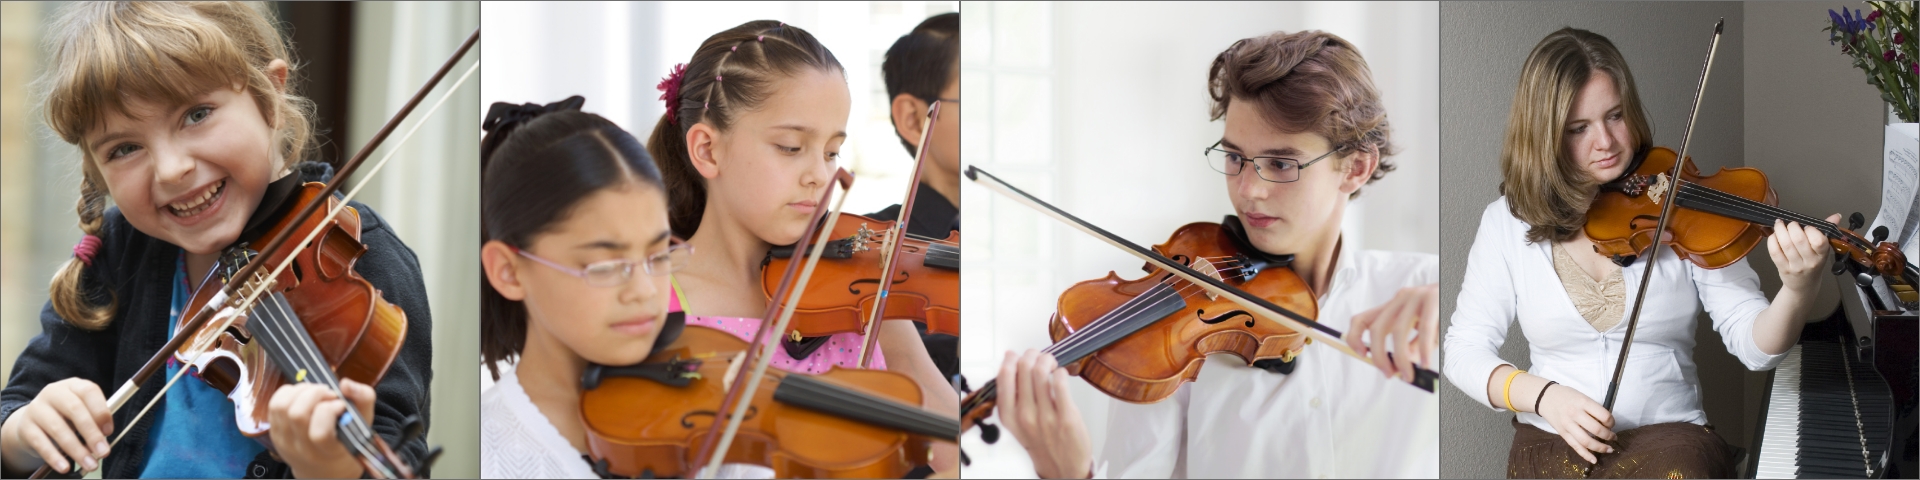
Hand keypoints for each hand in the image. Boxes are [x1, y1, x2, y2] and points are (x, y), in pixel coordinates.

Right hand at [0, 378, 112, 474]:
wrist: (31, 423)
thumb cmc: (65, 417)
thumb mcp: (81, 412)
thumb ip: (94, 421)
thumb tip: (104, 441)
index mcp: (73, 386)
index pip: (89, 391)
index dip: (101, 411)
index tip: (109, 431)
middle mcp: (54, 393)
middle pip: (75, 410)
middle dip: (92, 433)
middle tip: (103, 452)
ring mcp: (37, 408)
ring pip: (58, 428)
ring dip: (77, 449)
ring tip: (90, 464)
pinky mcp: (25, 427)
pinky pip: (41, 443)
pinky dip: (54, 457)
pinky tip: (65, 467)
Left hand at [267, 378, 376, 478]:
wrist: (323, 467)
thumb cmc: (345, 441)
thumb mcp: (362, 424)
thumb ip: (363, 399)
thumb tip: (345, 383)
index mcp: (327, 451)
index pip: (320, 433)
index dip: (330, 410)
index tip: (341, 405)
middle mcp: (302, 449)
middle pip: (297, 415)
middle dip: (314, 394)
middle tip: (327, 393)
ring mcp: (285, 441)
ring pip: (281, 407)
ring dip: (300, 391)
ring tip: (314, 392)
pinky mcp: (274, 433)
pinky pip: (274, 405)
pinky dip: (288, 393)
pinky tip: (302, 395)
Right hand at [997, 350, 1090, 478]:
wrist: (1063, 469)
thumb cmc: (1042, 443)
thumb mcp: (1018, 424)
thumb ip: (1013, 396)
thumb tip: (1012, 362)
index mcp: (1010, 416)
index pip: (1004, 377)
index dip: (1011, 359)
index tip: (1018, 355)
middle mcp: (1025, 416)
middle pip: (1024, 369)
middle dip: (1032, 355)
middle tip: (1039, 356)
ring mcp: (1046, 417)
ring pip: (1041, 372)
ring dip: (1047, 360)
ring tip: (1051, 363)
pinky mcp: (1067, 417)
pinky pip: (1061, 383)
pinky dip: (1061, 372)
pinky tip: (1061, 375)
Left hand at [1346, 283, 1439, 382]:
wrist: (1466, 292)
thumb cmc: (1444, 313)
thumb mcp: (1423, 328)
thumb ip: (1410, 344)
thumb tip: (1403, 363)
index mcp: (1393, 305)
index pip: (1362, 319)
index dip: (1354, 338)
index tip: (1362, 355)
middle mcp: (1400, 298)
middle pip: (1376, 329)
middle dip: (1379, 356)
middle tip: (1389, 374)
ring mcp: (1416, 297)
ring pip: (1398, 332)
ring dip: (1401, 359)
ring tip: (1409, 375)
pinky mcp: (1433, 299)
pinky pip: (1424, 330)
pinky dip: (1423, 351)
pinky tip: (1424, 363)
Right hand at [1535, 384, 1615, 463]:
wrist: (1545, 398)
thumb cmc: (1567, 396)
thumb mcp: (1582, 396)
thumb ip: (1593, 408)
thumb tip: (1607, 424)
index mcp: (1582, 402)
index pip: (1604, 416)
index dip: (1612, 422)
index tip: (1612, 424)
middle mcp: (1575, 414)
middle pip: (1596, 430)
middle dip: (1609, 436)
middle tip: (1613, 437)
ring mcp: (1567, 425)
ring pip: (1586, 441)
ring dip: (1600, 448)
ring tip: (1609, 449)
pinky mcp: (1562, 433)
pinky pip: (1575, 447)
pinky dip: (1586, 455)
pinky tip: (1594, 460)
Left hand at [1768, 214, 1835, 297]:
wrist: (1805, 285)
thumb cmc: (1814, 264)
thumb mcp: (1824, 249)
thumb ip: (1827, 231)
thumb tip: (1836, 216)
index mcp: (1822, 255)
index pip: (1819, 241)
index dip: (1811, 230)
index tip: (1807, 226)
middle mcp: (1809, 261)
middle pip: (1798, 240)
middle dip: (1792, 226)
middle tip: (1791, 223)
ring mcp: (1795, 266)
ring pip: (1785, 244)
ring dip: (1780, 230)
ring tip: (1779, 224)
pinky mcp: (1782, 268)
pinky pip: (1774, 252)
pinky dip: (1772, 240)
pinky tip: (1774, 235)